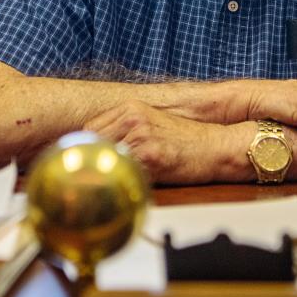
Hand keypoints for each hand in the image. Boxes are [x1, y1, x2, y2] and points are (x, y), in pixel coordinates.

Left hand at [84, 100, 239, 184]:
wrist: (215, 147)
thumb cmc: (184, 141)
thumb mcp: (151, 124)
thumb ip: (123, 131)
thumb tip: (93, 150)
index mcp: (130, 108)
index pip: (89, 129)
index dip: (84, 148)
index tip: (81, 163)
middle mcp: (133, 118)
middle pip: (92, 143)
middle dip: (89, 163)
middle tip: (85, 179)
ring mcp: (141, 136)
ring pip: (106, 159)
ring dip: (104, 175)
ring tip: (104, 187)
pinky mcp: (151, 155)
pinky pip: (125, 172)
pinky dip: (123, 182)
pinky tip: (126, 188)